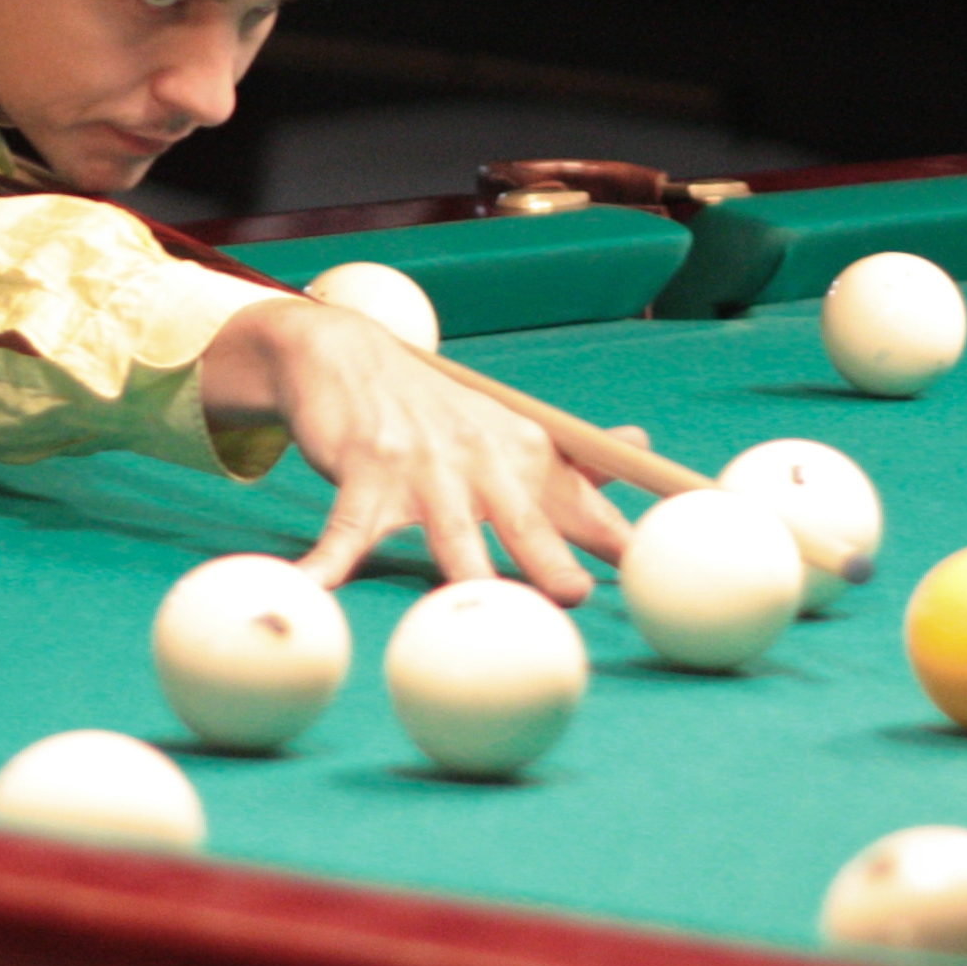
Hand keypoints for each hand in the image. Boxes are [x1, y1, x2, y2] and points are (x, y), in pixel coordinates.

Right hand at [199, 299, 636, 603]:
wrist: (350, 355)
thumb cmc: (438, 411)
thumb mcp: (510, 429)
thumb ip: (578, 457)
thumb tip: (644, 448)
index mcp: (525, 455)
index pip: (580, 503)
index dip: (616, 538)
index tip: (654, 571)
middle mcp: (481, 460)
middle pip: (523, 518)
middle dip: (550, 558)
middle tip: (575, 595)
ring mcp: (421, 468)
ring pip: (447, 531)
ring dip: (459, 570)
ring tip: (469, 610)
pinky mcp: (363, 475)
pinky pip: (345, 531)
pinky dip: (327, 564)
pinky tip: (312, 592)